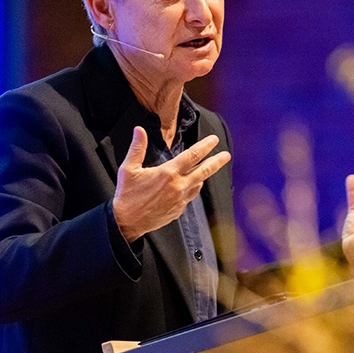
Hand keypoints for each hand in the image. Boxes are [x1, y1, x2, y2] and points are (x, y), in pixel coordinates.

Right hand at [112, 127, 230, 242]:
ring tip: (210, 167)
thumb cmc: (126, 195)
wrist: (127, 222)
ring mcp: (180, 199)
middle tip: (226, 155)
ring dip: (205, 175)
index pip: (192, 156)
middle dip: (216, 161)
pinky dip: (193, 188)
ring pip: (198, 184)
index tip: (214, 140)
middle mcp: (178, 186)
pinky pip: (190, 196)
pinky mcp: (178, 210)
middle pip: (203, 171)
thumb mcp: (128, 169)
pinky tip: (194, 184)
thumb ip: (137, 148)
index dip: (205, 147)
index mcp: (168, 173)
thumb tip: (139, 130)